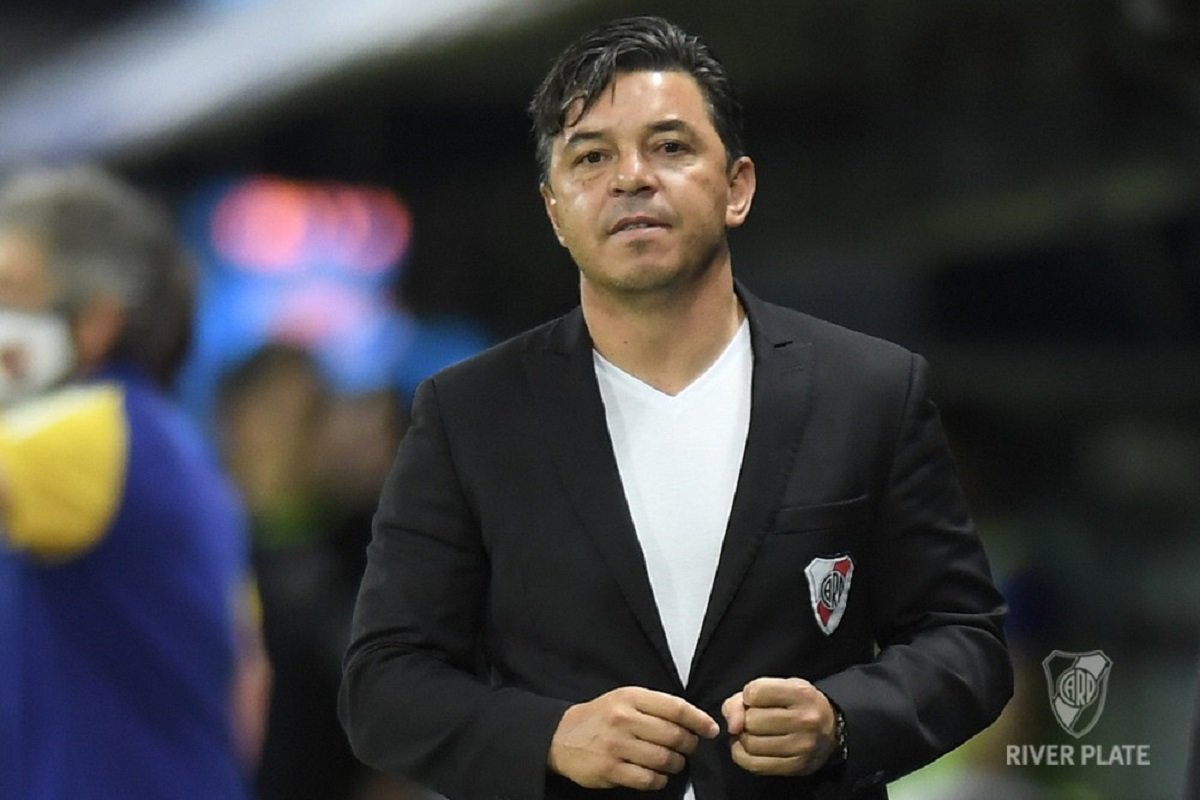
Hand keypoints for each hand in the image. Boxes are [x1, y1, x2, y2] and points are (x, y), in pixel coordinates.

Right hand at [548, 686, 719, 790]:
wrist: (561, 736)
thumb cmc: (601, 717)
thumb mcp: (624, 699)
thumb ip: (655, 706)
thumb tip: (693, 721)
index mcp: (631, 697)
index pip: (675, 708)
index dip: (699, 720)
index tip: (711, 729)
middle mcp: (624, 719)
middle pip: (673, 736)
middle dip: (689, 745)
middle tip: (689, 748)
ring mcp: (616, 745)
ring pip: (663, 759)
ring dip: (676, 764)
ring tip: (674, 762)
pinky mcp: (610, 769)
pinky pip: (648, 779)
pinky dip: (660, 780)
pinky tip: (658, 776)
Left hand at [721, 677, 837, 775]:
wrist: (830, 728)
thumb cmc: (796, 704)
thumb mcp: (776, 688)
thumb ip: (742, 699)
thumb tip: (732, 725)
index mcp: (800, 693)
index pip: (754, 692)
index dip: (748, 697)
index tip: (757, 700)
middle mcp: (804, 720)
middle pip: (751, 721)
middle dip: (746, 719)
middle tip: (755, 719)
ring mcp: (802, 746)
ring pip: (751, 743)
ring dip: (744, 738)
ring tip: (752, 733)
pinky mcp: (796, 766)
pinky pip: (755, 764)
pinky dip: (742, 756)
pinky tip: (747, 748)